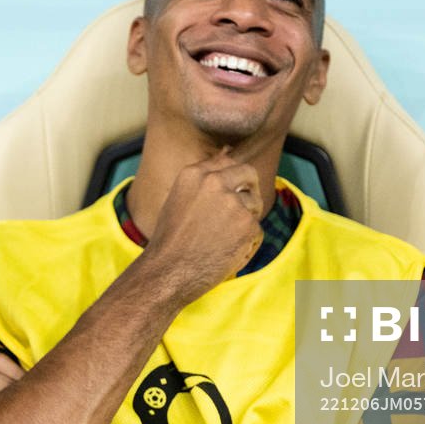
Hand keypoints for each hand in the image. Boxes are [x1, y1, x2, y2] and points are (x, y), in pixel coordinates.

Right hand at [139, 150, 264, 304]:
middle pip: (249, 173)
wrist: (168, 272)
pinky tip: (226, 254)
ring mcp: (233, 203)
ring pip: (255, 205)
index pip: (227, 162)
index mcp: (194, 174)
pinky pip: (257, 231)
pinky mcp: (247, 225)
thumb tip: (228, 151)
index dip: (234, 177)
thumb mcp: (180, 199)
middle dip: (251, 189)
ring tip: (224, 241)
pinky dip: (247, 245)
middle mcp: (215, 182)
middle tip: (242, 210)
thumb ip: (204, 179)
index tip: (234, 189)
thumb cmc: (171, 241)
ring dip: (246, 222)